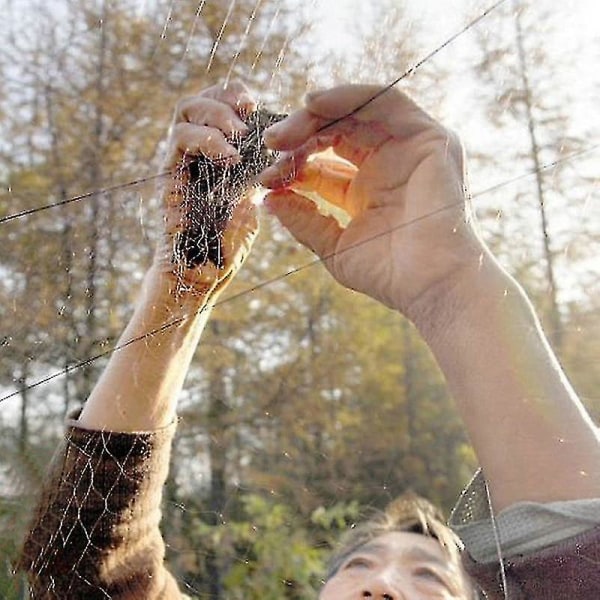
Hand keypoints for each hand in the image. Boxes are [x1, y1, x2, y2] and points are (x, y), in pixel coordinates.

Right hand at [155, 81, 259, 298]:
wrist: (197, 280)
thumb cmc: (225, 251)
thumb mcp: (250, 213)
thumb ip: (254, 185)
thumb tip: (267, 159)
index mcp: (219, 160)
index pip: (223, 112)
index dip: (237, 99)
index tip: (257, 104)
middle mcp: (197, 157)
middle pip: (201, 102)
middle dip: (225, 97)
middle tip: (248, 108)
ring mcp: (181, 165)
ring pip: (186, 112)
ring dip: (216, 114)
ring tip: (238, 134)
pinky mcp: (169, 178)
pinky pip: (179, 142)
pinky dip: (206, 140)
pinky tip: (229, 157)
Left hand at [260, 85, 485, 321]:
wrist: (430, 285)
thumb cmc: (388, 274)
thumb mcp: (333, 246)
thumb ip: (304, 220)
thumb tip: (269, 200)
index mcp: (364, 192)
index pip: (322, 165)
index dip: (292, 166)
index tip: (265, 177)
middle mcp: (385, 166)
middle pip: (336, 133)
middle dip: (300, 134)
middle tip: (271, 143)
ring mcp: (408, 150)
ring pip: (358, 112)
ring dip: (317, 115)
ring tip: (286, 131)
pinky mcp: (429, 138)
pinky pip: (387, 101)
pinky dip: (349, 97)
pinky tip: (314, 104)